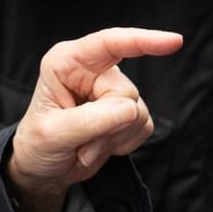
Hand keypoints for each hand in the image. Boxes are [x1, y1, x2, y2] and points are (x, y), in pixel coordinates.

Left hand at [5, 27, 180, 211]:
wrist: (44, 170)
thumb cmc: (38, 145)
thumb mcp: (53, 133)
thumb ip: (91, 120)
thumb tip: (131, 109)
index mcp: (69, 62)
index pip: (110, 43)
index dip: (144, 41)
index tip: (174, 41)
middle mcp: (94, 71)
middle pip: (126, 91)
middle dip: (108, 125)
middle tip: (81, 143)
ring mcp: (112, 91)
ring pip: (138, 111)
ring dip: (113, 138)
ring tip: (85, 147)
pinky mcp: (127, 112)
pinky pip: (144, 126)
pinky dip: (124, 143)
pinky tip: (101, 147)